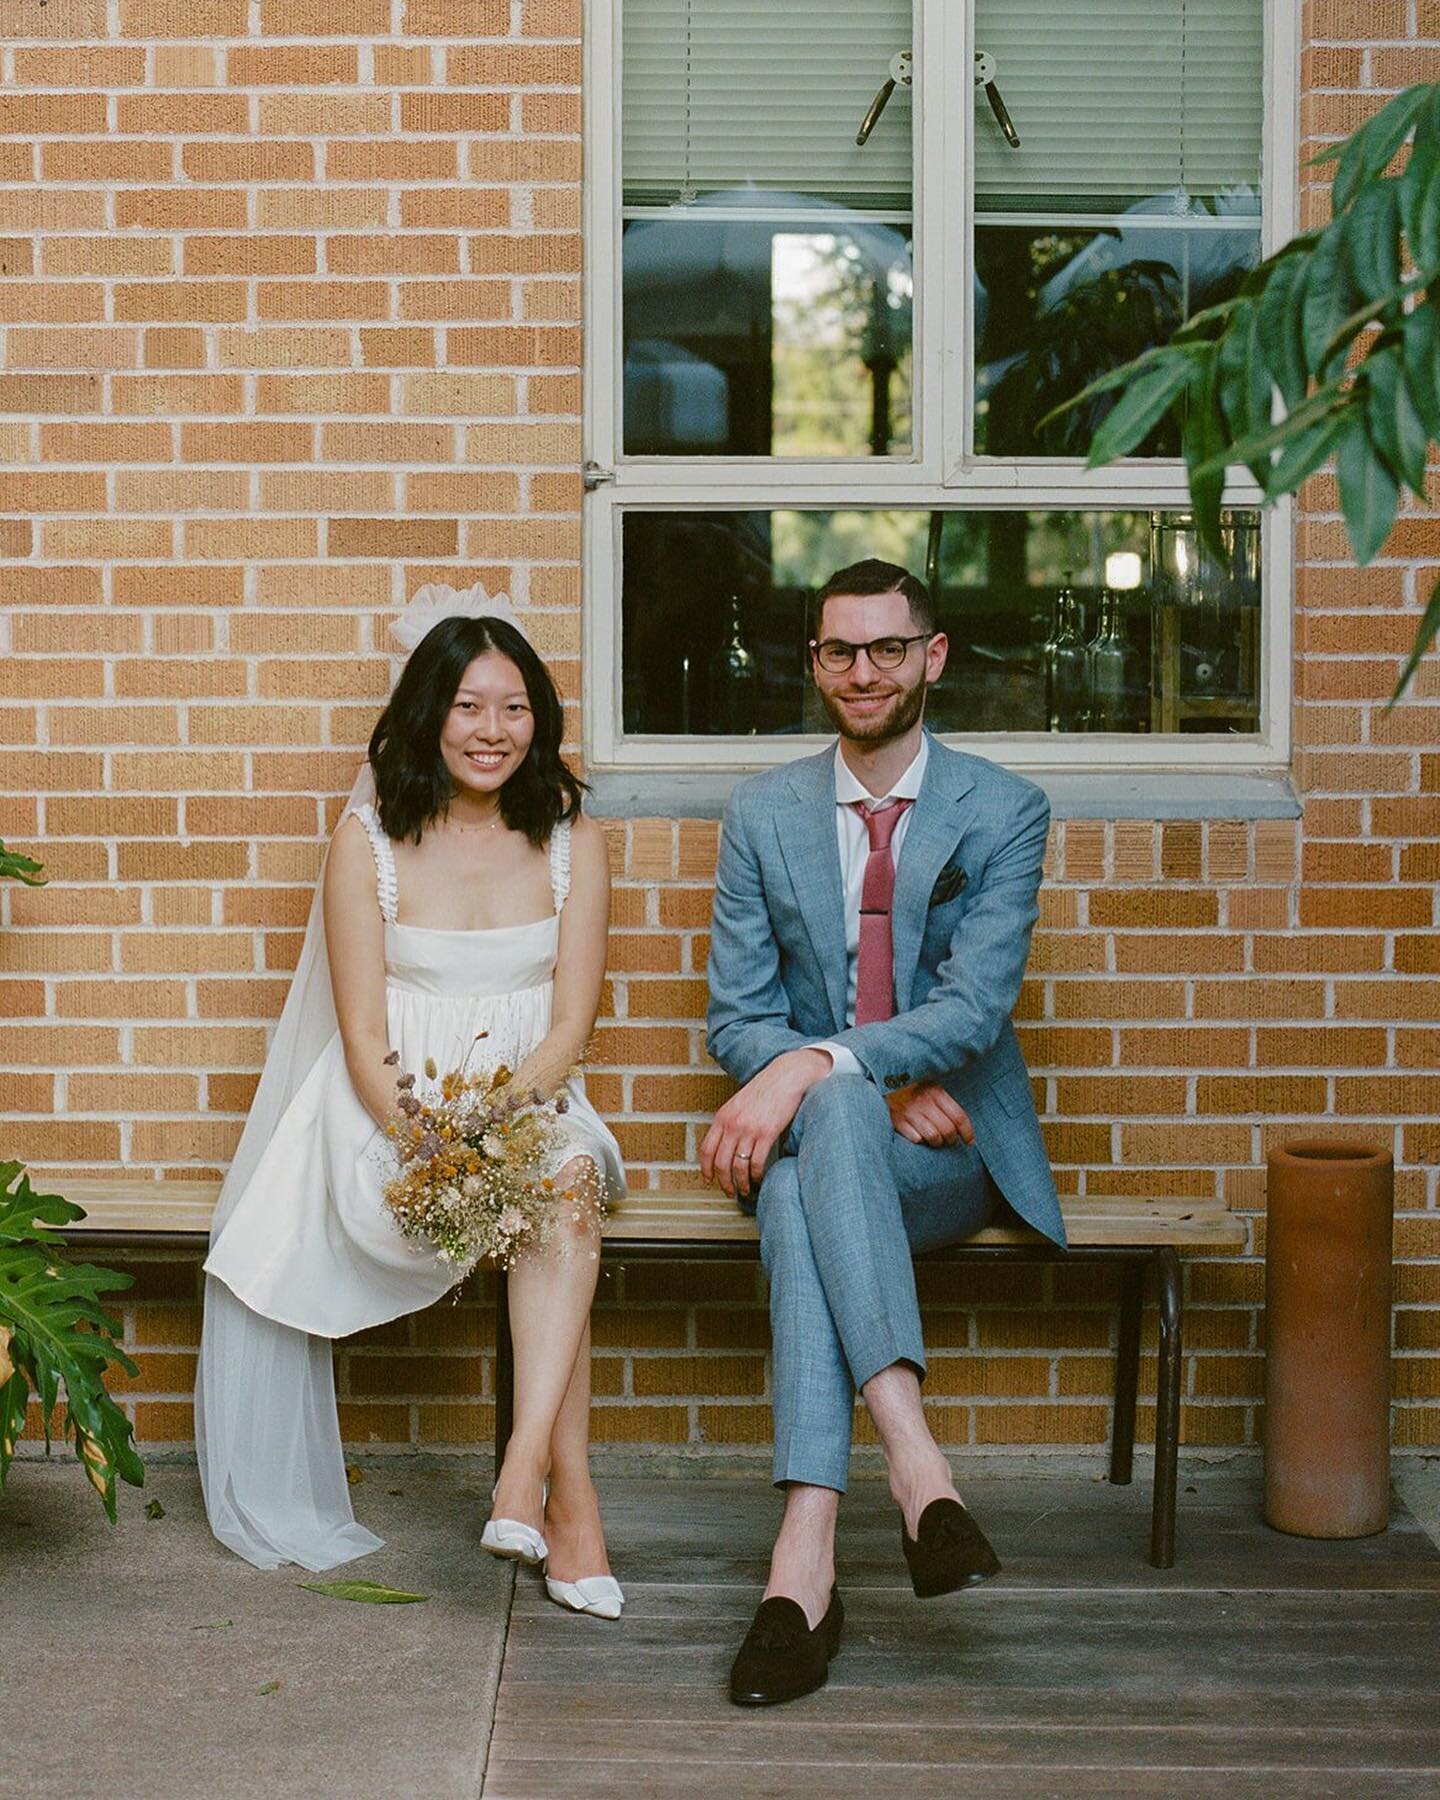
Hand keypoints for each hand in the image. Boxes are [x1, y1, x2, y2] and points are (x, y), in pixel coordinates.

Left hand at [700, 1048, 831, 1199]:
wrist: (786, 1076)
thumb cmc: (765, 1089)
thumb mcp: (739, 1103)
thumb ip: (730, 1122)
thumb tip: (725, 1146)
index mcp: (722, 1116)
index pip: (706, 1149)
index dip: (706, 1169)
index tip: (709, 1179)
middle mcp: (733, 1124)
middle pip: (720, 1163)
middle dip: (724, 1182)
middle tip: (729, 1191)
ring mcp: (749, 1129)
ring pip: (738, 1166)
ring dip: (740, 1183)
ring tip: (745, 1190)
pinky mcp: (767, 1133)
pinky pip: (756, 1162)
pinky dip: (756, 1175)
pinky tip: (759, 1178)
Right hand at [886, 1081, 973, 1148]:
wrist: (885, 1080)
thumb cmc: (913, 1087)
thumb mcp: (932, 1086)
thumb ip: (945, 1102)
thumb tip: (961, 1126)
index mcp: (936, 1092)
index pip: (958, 1117)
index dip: (967, 1132)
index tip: (970, 1141)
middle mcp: (924, 1102)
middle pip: (947, 1130)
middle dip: (951, 1140)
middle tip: (949, 1140)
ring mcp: (910, 1112)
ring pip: (933, 1137)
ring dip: (937, 1142)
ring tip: (935, 1140)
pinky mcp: (897, 1121)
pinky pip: (916, 1139)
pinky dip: (920, 1140)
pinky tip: (919, 1135)